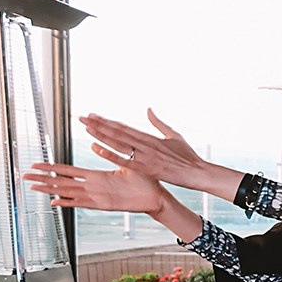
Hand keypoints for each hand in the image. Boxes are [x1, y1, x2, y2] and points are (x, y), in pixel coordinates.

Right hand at [23, 160, 165, 214]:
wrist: (157, 195)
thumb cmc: (144, 180)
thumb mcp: (125, 163)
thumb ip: (113, 152)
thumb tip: (101, 141)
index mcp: (97, 176)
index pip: (68, 170)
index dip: (52, 167)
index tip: (37, 163)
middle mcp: (93, 186)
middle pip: (62, 181)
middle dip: (43, 178)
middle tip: (25, 175)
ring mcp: (96, 196)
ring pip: (67, 192)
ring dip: (50, 190)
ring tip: (33, 187)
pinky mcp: (104, 204)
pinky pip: (83, 203)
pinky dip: (69, 202)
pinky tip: (55, 202)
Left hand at [80, 110, 206, 187]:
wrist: (198, 172)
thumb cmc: (188, 157)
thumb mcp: (174, 135)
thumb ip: (158, 123)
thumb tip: (148, 109)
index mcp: (151, 137)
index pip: (124, 126)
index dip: (107, 120)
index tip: (94, 115)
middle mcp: (146, 144)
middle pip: (118, 132)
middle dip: (99, 124)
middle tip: (82, 117)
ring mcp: (146, 156)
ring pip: (119, 143)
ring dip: (101, 135)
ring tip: (86, 127)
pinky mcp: (147, 169)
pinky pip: (125, 161)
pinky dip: (112, 155)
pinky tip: (98, 149)